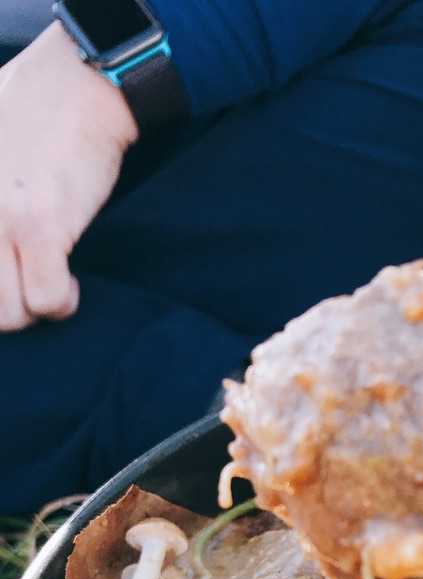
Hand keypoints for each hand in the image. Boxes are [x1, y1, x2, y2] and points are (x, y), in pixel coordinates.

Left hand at [0, 23, 137, 330]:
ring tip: (45, 283)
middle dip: (7, 308)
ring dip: (31, 309)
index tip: (9, 272)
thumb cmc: (30, 108)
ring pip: (8, 314)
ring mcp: (0, 220)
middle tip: (24, 286)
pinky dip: (62, 302)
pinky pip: (47, 299)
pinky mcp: (41, 226)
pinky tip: (69, 282)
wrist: (79, 86)